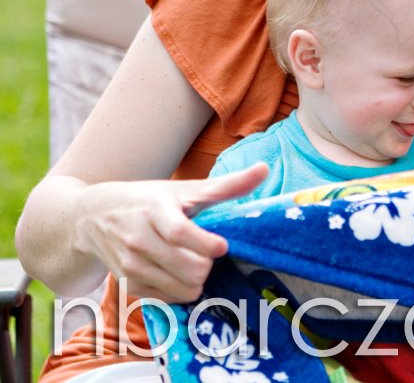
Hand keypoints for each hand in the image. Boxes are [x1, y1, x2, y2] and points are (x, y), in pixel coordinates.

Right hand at [76, 163, 267, 302]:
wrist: (93, 216)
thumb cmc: (149, 199)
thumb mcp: (185, 188)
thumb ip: (227, 185)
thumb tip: (264, 169)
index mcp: (154, 210)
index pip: (179, 232)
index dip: (205, 244)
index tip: (222, 246)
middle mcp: (138, 239)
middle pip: (187, 266)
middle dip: (208, 263)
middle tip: (208, 252)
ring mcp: (130, 264)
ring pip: (181, 288)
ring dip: (198, 280)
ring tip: (196, 263)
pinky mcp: (128, 284)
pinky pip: (168, 299)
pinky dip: (180, 291)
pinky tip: (178, 274)